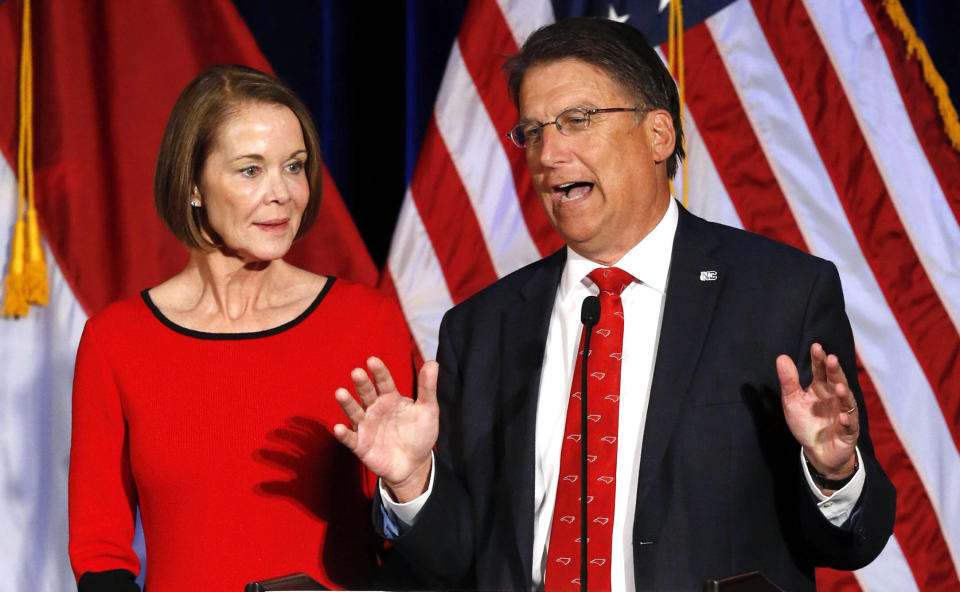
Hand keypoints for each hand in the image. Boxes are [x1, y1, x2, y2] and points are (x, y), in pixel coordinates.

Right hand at [333, 357, 438, 501]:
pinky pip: (350, 438)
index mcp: (390, 398)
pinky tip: (338, 427)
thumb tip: (433, 363)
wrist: (414, 465)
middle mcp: (375, 409)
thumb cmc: (419, 434)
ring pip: (354, 412)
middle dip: (362, 383)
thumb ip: (427, 388)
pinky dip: (343, 434)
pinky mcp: (360, 445)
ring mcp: (366, 426)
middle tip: (357, 372)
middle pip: (366, 393)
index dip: (379, 372)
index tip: (373, 361)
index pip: (384, 382)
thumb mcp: (428, 410)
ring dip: (347, 403)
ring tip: (340, 393)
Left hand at [777, 343, 858, 479]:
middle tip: (831, 359)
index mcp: (821, 388)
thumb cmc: (807, 423)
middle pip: (836, 381)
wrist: (817, 452)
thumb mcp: (792, 401)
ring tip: (839, 387)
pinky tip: (842, 417)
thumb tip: (781, 357)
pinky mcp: (848, 432)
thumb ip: (789, 381)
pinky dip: (847, 421)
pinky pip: (849, 426)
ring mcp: (843, 414)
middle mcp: (834, 397)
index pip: (821, 370)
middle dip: (835, 371)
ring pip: (846, 402)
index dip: (819, 359)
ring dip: (844, 395)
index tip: (816, 346)